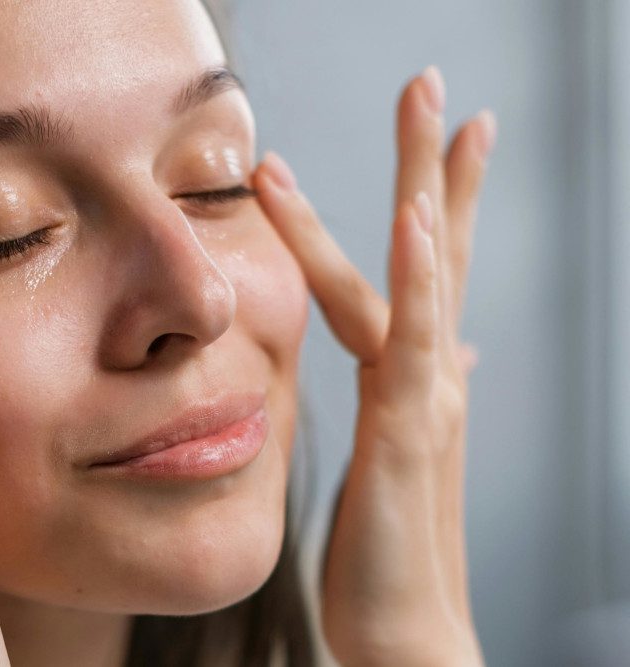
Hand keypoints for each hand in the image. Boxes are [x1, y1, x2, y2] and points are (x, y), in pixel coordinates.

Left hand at [253, 66, 494, 665]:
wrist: (404, 627)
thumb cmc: (393, 542)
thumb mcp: (404, 449)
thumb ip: (420, 388)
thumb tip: (451, 350)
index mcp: (417, 374)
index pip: (431, 267)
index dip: (443, 194)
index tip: (451, 129)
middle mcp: (429, 373)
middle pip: (435, 249)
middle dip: (433, 164)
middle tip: (431, 82)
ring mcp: (424, 398)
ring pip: (424, 278)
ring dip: (425, 190)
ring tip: (431, 115)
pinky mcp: (406, 432)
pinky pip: (411, 340)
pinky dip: (416, 276)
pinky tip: (415, 220)